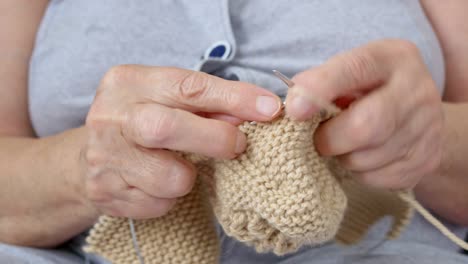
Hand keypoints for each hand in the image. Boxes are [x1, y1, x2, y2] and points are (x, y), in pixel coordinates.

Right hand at [83, 65, 281, 217]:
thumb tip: (257, 111)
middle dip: (215, 139)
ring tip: (180, 165)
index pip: (187, 87)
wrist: (92, 153)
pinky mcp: (104, 192)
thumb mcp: (168, 99)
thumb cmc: (142, 120)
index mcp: (128, 82)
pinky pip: (158, 203)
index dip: (233, 98)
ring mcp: (103, 157)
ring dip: (188, 176)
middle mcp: (109, 117)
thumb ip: (210, 103)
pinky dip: (169, 197)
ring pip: (169, 177)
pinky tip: (157, 183)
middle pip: (166, 128)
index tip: (269, 108)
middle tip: (238, 145)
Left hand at [285, 39, 442, 189]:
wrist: (417, 116)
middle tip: (317, 139)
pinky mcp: (426, 159)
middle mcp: (416, 89)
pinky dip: (358, 172)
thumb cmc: (367, 91)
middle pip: (366, 126)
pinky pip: (376, 178)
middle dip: (329, 139)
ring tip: (343, 144)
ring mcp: (427, 127)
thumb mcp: (347, 73)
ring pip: (366, 158)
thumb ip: (318, 83)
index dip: (320, 90)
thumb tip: (293, 106)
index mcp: (391, 57)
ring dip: (342, 157)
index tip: (294, 111)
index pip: (354, 69)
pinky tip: (362, 156)